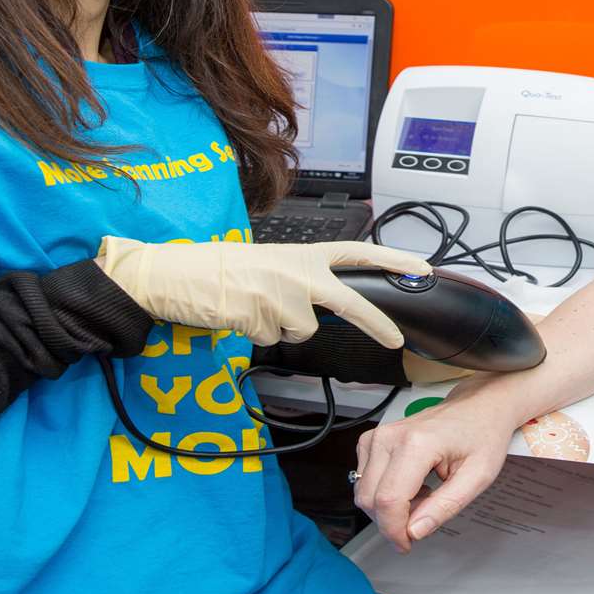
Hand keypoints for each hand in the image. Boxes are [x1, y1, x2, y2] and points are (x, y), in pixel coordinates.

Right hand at [95, 238, 430, 347]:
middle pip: (350, 302)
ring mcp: (279, 294)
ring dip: (281, 327)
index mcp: (303, 253)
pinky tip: (238, 314)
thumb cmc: (218, 270)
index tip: (421, 269)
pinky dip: (256, 334)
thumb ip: (302, 279)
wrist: (173, 274)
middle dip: (376, 323)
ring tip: (252, 306)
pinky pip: (271, 339)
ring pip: (303, 330)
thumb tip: (323, 308)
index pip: (358, 253)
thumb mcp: (270, 264)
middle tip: (395, 340)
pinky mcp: (260, 316)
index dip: (392, 261)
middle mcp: (297, 271)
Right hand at [355, 382, 523, 551]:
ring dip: (388, 507)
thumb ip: (444, 507)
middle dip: (392, 521)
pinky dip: (384, 492)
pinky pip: (365, 479)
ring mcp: (379, 435)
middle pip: (369, 498)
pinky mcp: (373, 439)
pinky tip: (411, 486)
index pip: (389, 500)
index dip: (394, 530)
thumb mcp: (477, 477)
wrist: (479, 406)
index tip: (407, 543)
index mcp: (417, 444)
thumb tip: (414, 531)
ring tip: (423, 497)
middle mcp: (391, 436)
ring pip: (363, 491)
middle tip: (425, 517)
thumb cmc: (482, 435)